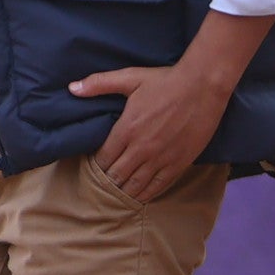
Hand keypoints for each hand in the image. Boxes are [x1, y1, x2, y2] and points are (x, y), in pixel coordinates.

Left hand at [68, 58, 231, 198]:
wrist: (202, 86)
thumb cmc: (165, 81)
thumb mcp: (129, 78)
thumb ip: (99, 84)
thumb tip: (72, 88)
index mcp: (126, 129)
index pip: (104, 158)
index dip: (96, 166)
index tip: (93, 168)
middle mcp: (141, 148)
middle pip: (117, 175)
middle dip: (107, 181)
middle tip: (102, 186)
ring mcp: (161, 158)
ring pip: (136, 184)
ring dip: (124, 191)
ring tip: (116, 196)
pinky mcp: (179, 162)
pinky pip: (159, 185)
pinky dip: (147, 193)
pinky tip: (140, 197)